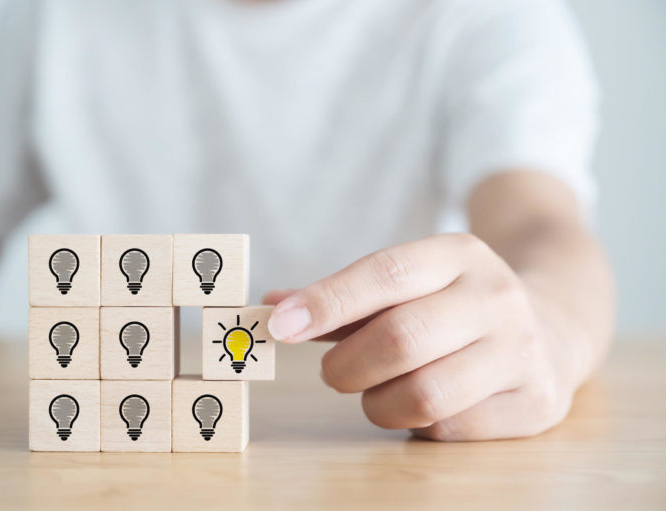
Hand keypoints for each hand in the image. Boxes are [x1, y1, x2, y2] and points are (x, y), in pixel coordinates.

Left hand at [264, 233, 579, 440]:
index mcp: (458, 254)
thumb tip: (272, 307)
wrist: (553, 325)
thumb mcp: (411, 283)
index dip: (327, 302)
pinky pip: (449, 429)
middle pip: (401, 338)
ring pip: (424, 393)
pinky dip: (416, 424)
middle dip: (346, 365)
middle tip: (331, 373)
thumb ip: (343, 297)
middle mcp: (496, 296)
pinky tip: (421, 406)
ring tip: (377, 391)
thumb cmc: (454, 305)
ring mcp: (523, 351)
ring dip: (377, 402)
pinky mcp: (537, 403)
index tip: (281, 326)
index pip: (385, 274)